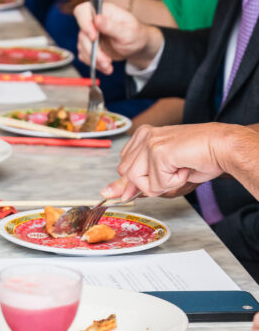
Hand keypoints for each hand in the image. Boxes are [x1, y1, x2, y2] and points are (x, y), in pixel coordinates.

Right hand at [75, 0, 160, 73]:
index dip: (84, 24)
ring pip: (82, 47)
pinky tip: (105, 65)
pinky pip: (84, 55)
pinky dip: (94, 63)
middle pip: (83, 34)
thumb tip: (96, 18)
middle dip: (93, 51)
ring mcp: (90, 33)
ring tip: (108, 66)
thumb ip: (112, 26)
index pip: (83, 11)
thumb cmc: (136, 35)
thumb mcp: (128, 32)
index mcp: (104, 11)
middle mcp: (94, 21)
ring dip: (95, 60)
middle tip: (106, 61)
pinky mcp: (89, 45)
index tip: (94, 38)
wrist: (137, 47)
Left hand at [101, 122, 230, 199]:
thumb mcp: (161, 172)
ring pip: (140, 182)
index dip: (139, 180)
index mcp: (141, 136)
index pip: (124, 168)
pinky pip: (156, 183)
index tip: (160, 175)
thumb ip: (134, 181)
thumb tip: (108, 194)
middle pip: (128, 176)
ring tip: (179, 168)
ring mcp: (149, 143)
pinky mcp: (158, 151)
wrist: (222, 147)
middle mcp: (142, 136)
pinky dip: (174, 182)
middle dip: (152, 182)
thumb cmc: (198, 158)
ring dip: (164, 184)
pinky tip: (185, 166)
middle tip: (174, 170)